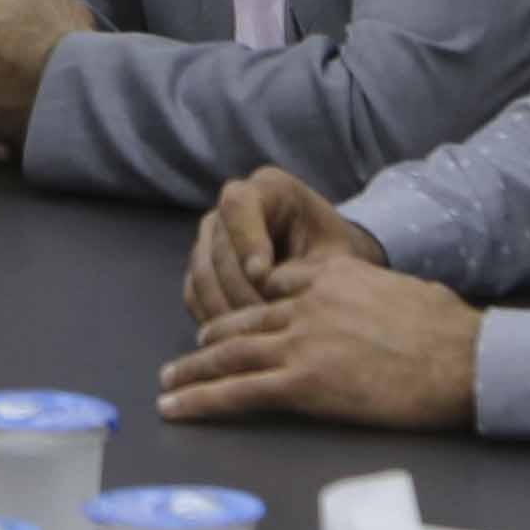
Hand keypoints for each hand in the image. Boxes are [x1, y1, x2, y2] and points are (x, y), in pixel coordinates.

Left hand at [160, 249, 478, 430]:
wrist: (463, 359)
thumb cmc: (449, 330)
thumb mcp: (404, 288)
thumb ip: (372, 292)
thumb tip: (378, 306)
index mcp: (331, 276)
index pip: (273, 284)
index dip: (250, 303)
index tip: (235, 320)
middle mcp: (306, 304)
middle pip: (242, 320)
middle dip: (210, 339)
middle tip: (188, 355)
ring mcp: (301, 342)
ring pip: (229, 354)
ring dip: (191, 370)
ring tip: (168, 384)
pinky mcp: (302, 383)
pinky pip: (238, 392)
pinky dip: (201, 400)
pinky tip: (177, 408)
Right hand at [181, 165, 373, 325]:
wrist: (327, 265)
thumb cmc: (335, 255)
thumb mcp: (332, 257)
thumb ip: (301, 269)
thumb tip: (264, 288)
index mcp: (268, 188)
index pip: (238, 206)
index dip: (245, 241)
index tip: (262, 275)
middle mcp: (230, 208)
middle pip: (218, 249)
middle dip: (241, 290)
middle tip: (267, 323)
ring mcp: (210, 237)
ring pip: (202, 276)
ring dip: (226, 312)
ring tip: (257, 337)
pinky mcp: (202, 268)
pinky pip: (194, 296)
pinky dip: (214, 320)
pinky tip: (240, 341)